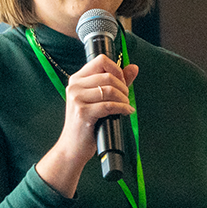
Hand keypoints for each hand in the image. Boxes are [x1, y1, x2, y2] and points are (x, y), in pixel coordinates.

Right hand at [35, 55, 138, 196]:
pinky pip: (109, 105)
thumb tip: (134, 68)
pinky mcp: (82, 112)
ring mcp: (77, 99)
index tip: (123, 81)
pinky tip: (127, 112)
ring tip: (126, 106)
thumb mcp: (99, 99)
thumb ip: (117, 82)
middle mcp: (74, 86)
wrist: (72, 147)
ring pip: (110, 90)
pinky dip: (122, 108)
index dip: (117, 69)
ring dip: (124, 99)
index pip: (100, 60)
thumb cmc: (87, 123)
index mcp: (77, 79)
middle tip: (126, 98)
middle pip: (108, 75)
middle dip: (123, 87)